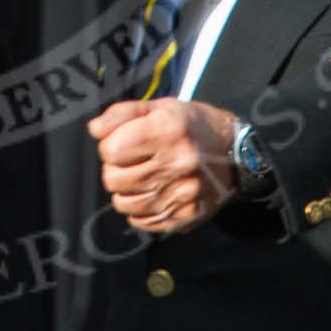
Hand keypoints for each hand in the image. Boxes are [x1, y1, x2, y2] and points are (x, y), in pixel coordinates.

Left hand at [88, 98, 238, 234]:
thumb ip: (122, 115)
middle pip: (113, 180)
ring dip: (126, 192)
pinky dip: (140, 211)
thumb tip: (94, 130)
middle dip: (114, 170)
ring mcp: (184, 193)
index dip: (110, 146)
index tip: (123, 142)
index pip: (111, 151)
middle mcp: (177, 163)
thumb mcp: (159, 107)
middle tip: (130, 162)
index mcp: (167, 130)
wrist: (236, 152)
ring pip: (124, 205)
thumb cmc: (191, 125)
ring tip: (142, 178)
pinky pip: (143, 222)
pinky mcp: (188, 215)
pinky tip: (153, 194)